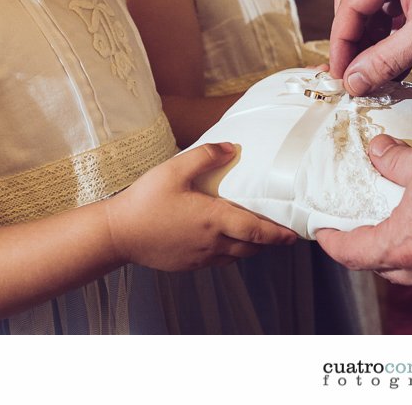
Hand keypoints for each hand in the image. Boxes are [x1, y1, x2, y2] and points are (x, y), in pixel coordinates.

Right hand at [105, 143, 296, 271]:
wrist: (118, 234)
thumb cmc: (145, 201)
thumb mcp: (174, 169)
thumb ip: (205, 156)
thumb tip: (231, 148)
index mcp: (214, 219)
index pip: (256, 231)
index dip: (278, 234)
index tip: (293, 235)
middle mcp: (212, 242)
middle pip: (251, 247)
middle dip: (267, 241)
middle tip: (280, 233)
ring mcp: (200, 256)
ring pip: (235, 256)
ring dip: (249, 247)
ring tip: (256, 235)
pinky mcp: (188, 264)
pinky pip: (218, 261)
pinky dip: (229, 253)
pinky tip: (223, 241)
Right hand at [329, 0, 411, 95]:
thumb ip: (386, 59)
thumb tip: (355, 80)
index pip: (351, 2)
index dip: (342, 41)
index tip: (340, 72)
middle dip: (352, 34)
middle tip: (351, 66)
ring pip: (376, 1)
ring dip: (372, 33)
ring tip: (374, 66)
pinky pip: (397, 4)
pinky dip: (392, 29)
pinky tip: (395, 55)